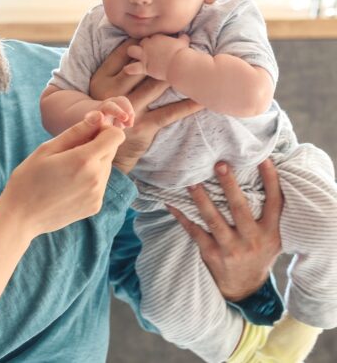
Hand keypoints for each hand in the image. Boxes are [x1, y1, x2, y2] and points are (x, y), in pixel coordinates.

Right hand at [0, 111, 124, 237]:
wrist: (21, 216)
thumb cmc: (28, 179)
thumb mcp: (47, 149)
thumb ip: (76, 131)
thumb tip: (98, 116)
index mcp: (84, 160)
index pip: (115, 135)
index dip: (103, 129)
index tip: (87, 132)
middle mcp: (97, 178)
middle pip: (111, 150)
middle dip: (96, 145)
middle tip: (69, 152)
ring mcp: (97, 194)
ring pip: (106, 167)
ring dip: (93, 163)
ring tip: (66, 171)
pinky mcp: (95, 206)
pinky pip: (100, 184)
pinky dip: (89, 179)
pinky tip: (68, 185)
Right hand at [89, 39, 202, 172]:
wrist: (102, 142)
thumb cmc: (108, 107)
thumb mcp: (101, 85)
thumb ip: (115, 65)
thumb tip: (137, 41)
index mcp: (102, 80)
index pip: (124, 54)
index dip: (144, 43)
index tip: (161, 35)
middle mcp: (114, 94)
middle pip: (144, 69)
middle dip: (165, 54)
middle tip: (185, 40)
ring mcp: (130, 111)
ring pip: (157, 86)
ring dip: (178, 74)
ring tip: (196, 62)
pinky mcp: (144, 125)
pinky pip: (169, 113)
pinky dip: (187, 105)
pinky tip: (202, 98)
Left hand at [124, 34, 190, 80]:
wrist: (179, 63)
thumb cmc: (183, 53)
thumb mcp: (183, 42)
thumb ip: (182, 38)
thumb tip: (184, 36)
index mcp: (157, 37)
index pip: (150, 37)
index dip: (152, 42)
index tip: (156, 47)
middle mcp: (149, 44)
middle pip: (140, 42)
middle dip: (142, 46)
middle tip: (147, 53)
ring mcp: (145, 55)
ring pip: (131, 50)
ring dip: (133, 53)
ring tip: (136, 58)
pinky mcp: (144, 66)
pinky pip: (132, 67)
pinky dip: (129, 68)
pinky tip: (128, 69)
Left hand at [167, 160, 282, 300]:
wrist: (245, 287)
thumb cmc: (258, 252)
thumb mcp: (272, 236)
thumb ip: (268, 214)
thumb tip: (258, 177)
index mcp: (271, 232)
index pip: (275, 203)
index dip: (271, 181)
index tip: (263, 159)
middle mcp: (252, 239)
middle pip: (240, 208)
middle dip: (229, 186)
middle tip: (220, 164)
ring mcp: (231, 248)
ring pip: (214, 220)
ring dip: (201, 199)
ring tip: (191, 182)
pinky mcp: (212, 254)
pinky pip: (194, 232)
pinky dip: (182, 216)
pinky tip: (171, 203)